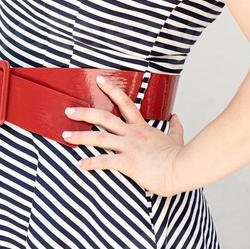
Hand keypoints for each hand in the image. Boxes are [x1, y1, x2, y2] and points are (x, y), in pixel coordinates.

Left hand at [61, 74, 185, 197]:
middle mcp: (132, 134)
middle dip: (84, 114)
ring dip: (80, 137)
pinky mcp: (129, 163)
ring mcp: (129, 147)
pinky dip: (91, 163)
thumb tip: (176, 117)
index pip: (124, 102)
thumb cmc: (179, 156)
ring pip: (99, 138)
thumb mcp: (177, 138)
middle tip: (69, 111)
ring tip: (66, 136)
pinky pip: (106, 162)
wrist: (183, 169)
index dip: (111, 89)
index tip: (99, 80)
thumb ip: (175, 127)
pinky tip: (80, 165)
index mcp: (142, 127)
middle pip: (104, 118)